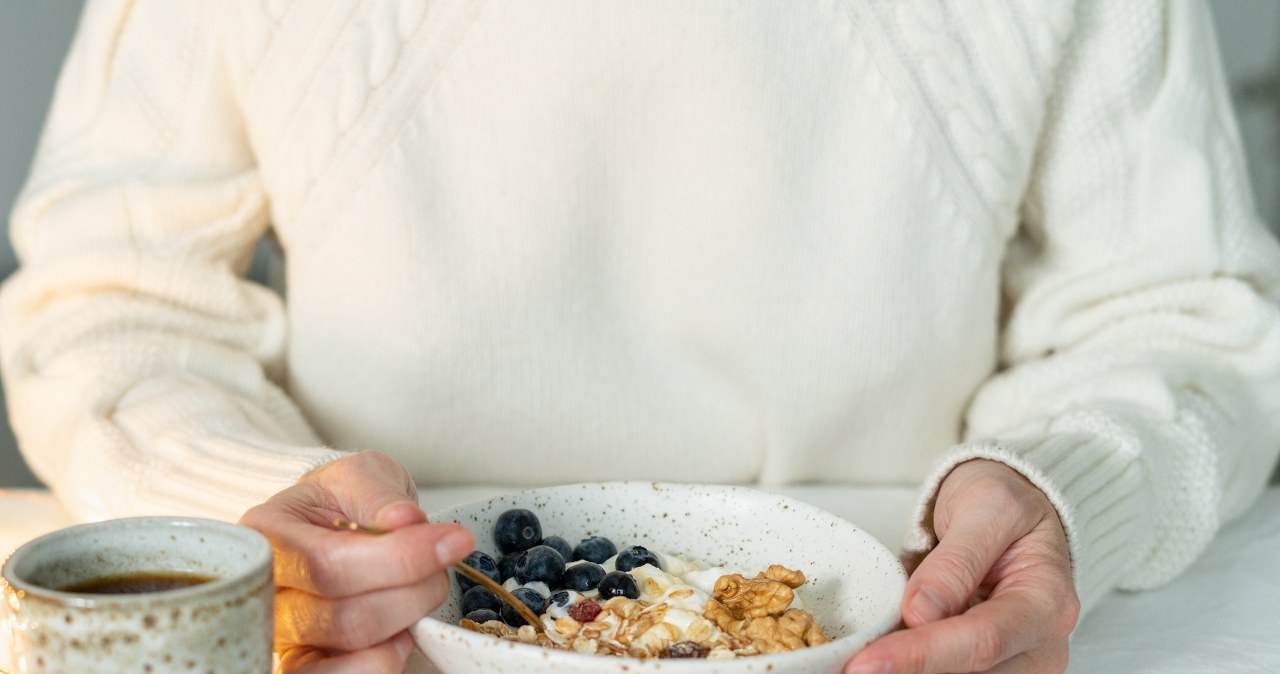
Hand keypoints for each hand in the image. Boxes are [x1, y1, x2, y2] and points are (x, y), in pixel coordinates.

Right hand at [239, 451, 474, 672]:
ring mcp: (280, 637)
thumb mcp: (360, 474)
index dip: (398, 559)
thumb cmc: (339, 499)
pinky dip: (386, 659)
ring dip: (407, 618)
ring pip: (354, 647)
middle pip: (345, 616)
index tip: (452, 541)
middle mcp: (261, 594)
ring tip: (420, 588)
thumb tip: (406, 521)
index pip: (327, 564)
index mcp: (261, 536)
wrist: (330, 521)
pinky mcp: (303, 664)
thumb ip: (379, 494)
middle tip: (443, 560)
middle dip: (414, 589)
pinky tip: (399, 631)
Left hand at [845, 459, 1079, 673]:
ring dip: (909, 672)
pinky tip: (885, 658)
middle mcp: (1043, 645)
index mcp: (1048, 601)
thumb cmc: (1006, 503)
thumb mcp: (985, 506)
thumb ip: (956, 561)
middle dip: (907, 672)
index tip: (866, 662)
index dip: (921, 655)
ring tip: (864, 658)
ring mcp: (1023, 664)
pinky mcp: (998, 669)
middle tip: (851, 665)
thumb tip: (920, 614)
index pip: (982, 640)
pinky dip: (916, 668)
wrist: (1016, 512)